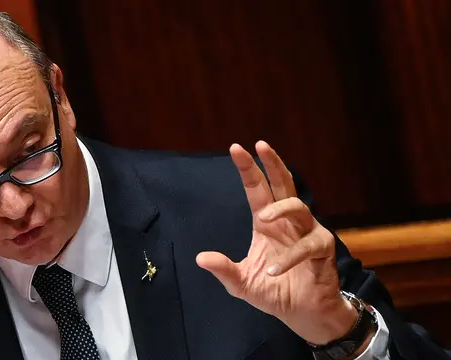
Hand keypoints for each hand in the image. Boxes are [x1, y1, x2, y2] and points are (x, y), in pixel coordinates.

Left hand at [196, 141, 358, 344]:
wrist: (302, 314)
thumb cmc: (273, 292)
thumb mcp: (241, 283)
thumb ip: (224, 270)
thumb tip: (200, 258)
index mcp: (266, 223)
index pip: (257, 190)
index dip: (248, 169)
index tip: (236, 148)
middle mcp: (287, 222)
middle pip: (283, 184)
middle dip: (273, 164)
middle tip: (261, 145)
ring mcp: (307, 232)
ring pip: (298, 207)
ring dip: (280, 209)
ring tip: (263, 218)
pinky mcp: (322, 249)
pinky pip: (307, 246)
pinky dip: (288, 257)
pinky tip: (272, 271)